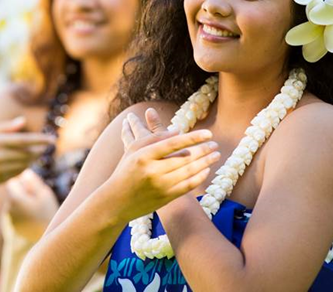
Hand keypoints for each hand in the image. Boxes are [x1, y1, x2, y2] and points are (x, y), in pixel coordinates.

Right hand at [0, 117, 55, 184]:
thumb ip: (6, 127)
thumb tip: (23, 121)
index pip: (25, 140)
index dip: (41, 140)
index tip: (53, 139)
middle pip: (27, 154)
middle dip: (40, 150)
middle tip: (46, 146)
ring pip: (24, 165)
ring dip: (33, 159)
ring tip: (36, 153)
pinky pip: (17, 174)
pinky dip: (23, 168)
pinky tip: (23, 162)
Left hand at [6, 169, 58, 241]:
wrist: (43, 243)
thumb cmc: (46, 216)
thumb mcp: (44, 195)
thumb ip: (33, 182)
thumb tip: (25, 173)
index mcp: (14, 198)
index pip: (13, 182)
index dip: (24, 183)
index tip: (34, 190)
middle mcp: (8, 207)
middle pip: (13, 194)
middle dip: (23, 194)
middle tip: (38, 201)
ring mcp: (8, 219)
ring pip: (15, 205)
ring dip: (23, 205)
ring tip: (37, 213)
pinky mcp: (11, 228)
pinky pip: (16, 216)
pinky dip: (22, 215)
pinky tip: (33, 221)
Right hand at [105, 108, 219, 222]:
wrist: (117, 201)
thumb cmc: (126, 170)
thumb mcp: (134, 150)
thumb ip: (154, 138)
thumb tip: (179, 131)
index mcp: (144, 156)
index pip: (173, 143)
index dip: (192, 137)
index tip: (208, 133)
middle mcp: (153, 171)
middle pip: (185, 158)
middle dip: (203, 150)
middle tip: (215, 143)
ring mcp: (160, 186)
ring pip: (189, 172)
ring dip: (206, 162)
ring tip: (216, 154)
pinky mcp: (166, 198)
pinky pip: (188, 186)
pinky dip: (199, 177)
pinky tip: (207, 170)